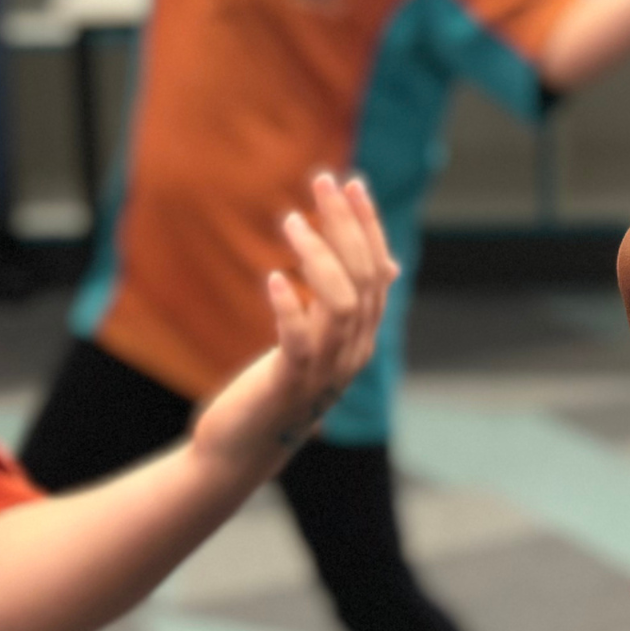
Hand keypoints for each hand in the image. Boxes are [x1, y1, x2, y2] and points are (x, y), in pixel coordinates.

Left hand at [192, 172, 397, 467]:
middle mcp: (351, 355)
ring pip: (340, 305)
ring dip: (318, 257)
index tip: (351, 183)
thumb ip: (345, 308)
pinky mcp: (288, 386)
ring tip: (290, 221)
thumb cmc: (275, 389)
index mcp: (360, 340)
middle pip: (363, 280)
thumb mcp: (316, 342)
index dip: (368, 226)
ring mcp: (323, 373)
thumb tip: (389, 266)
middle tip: (323, 181)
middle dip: (346, 225)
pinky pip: (300, 342)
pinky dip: (290, 307)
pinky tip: (273, 277)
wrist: (240, 449)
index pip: (377, 274)